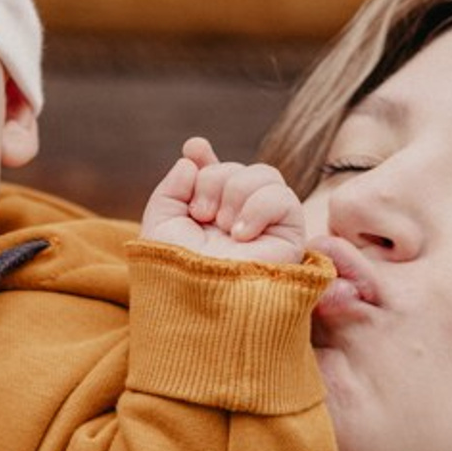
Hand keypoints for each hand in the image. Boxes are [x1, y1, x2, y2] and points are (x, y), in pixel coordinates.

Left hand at [141, 136, 304, 263]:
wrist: (198, 303)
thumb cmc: (174, 273)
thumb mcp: (161, 225)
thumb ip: (172, 188)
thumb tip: (193, 157)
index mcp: (206, 217)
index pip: (211, 175)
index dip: (203, 158)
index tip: (194, 147)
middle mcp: (236, 219)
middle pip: (235, 168)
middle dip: (213, 181)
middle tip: (201, 215)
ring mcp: (264, 226)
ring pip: (263, 174)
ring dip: (235, 192)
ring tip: (222, 227)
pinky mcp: (290, 237)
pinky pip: (282, 197)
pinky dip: (259, 207)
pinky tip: (241, 234)